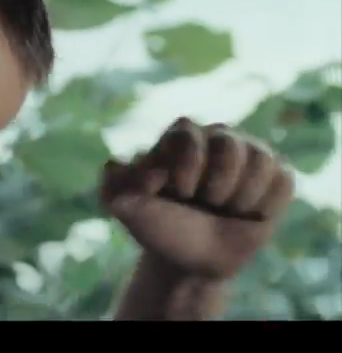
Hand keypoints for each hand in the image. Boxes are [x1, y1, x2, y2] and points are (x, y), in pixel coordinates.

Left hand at [100, 117, 294, 280]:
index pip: (187, 133)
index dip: (184, 168)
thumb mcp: (124, 206)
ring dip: (238, 197)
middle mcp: (217, 136)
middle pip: (228, 144)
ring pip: (259, 159)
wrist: (191, 260)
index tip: (176, 193)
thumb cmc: (158, 226)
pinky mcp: (276, 175)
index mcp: (180, 135)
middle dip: (213, 185)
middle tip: (200, 203)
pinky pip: (282, 179)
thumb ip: (112, 183)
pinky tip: (247, 214)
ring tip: (222, 209)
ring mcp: (250, 153)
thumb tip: (116, 164)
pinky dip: (264, 204)